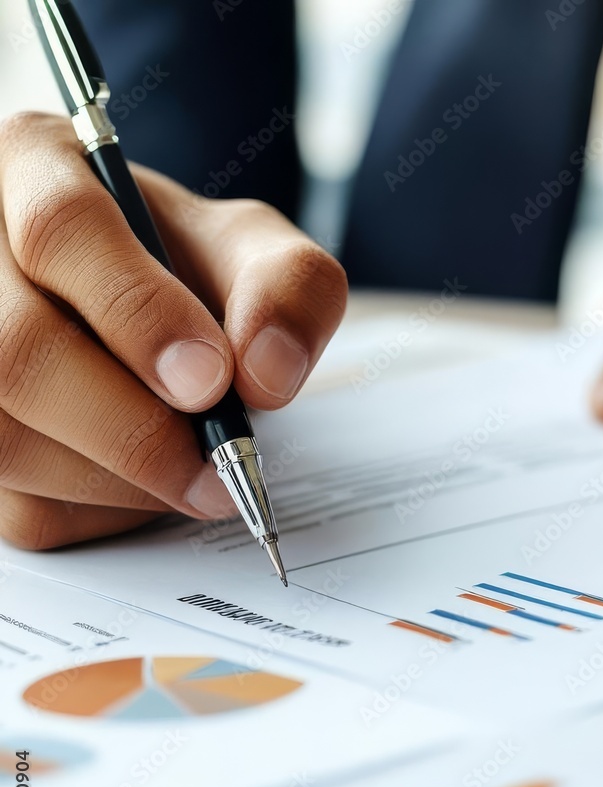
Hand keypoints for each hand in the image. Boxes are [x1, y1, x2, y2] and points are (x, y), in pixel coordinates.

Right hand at [0, 113, 345, 548]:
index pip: (62, 231)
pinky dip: (102, 513)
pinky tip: (148, 482)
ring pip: (8, 440)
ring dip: (123, 480)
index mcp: (36, 169)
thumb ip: (287, 287)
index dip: (142, 316)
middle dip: (135, 430)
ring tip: (197, 475)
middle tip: (219, 468)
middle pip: (17, 354)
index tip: (213, 378)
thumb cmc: (186, 270)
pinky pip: (20, 508)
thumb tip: (267, 372)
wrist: (147, 308)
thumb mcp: (251, 251)